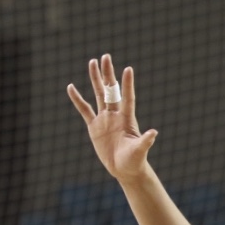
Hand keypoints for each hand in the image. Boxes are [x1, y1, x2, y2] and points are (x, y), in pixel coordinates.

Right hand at [67, 54, 158, 183]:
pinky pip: (84, 109)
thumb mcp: (139, 151)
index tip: (128, 69)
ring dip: (96, 79)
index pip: (128, 98)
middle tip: (106, 56)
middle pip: (111, 90)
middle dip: (108, 74)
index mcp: (127, 119)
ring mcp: (104, 118)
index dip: (128, 85)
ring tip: (93, 62)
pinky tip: (71, 87)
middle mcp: (116, 114)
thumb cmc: (134, 161)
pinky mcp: (94, 126)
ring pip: (99, 94)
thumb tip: (154, 133)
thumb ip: (145, 142)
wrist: (124, 169)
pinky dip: (77, 99)